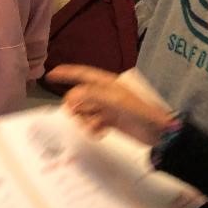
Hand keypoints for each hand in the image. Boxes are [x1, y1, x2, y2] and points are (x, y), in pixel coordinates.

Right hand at [50, 64, 172, 145]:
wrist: (158, 133)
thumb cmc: (139, 112)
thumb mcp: (115, 101)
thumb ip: (91, 96)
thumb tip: (71, 97)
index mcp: (107, 83)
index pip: (82, 74)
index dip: (66, 73)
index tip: (49, 75)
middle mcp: (105, 93)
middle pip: (80, 97)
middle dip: (75, 107)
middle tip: (77, 117)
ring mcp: (107, 108)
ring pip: (85, 111)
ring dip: (85, 121)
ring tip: (94, 128)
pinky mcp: (110, 121)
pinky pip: (92, 123)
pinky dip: (92, 128)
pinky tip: (100, 133)